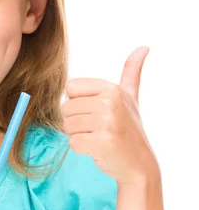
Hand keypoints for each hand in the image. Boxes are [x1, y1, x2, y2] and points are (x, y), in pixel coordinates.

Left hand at [61, 46, 158, 184]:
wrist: (139, 163)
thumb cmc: (129, 128)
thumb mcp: (131, 97)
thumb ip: (132, 72)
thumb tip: (144, 47)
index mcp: (112, 89)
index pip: (70, 88)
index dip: (78, 103)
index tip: (95, 111)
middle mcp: (110, 103)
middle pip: (66, 108)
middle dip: (77, 121)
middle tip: (97, 128)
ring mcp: (106, 123)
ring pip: (67, 126)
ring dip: (78, 135)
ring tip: (98, 137)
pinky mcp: (101, 143)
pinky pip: (73, 142)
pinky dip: (82, 148)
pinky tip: (98, 149)